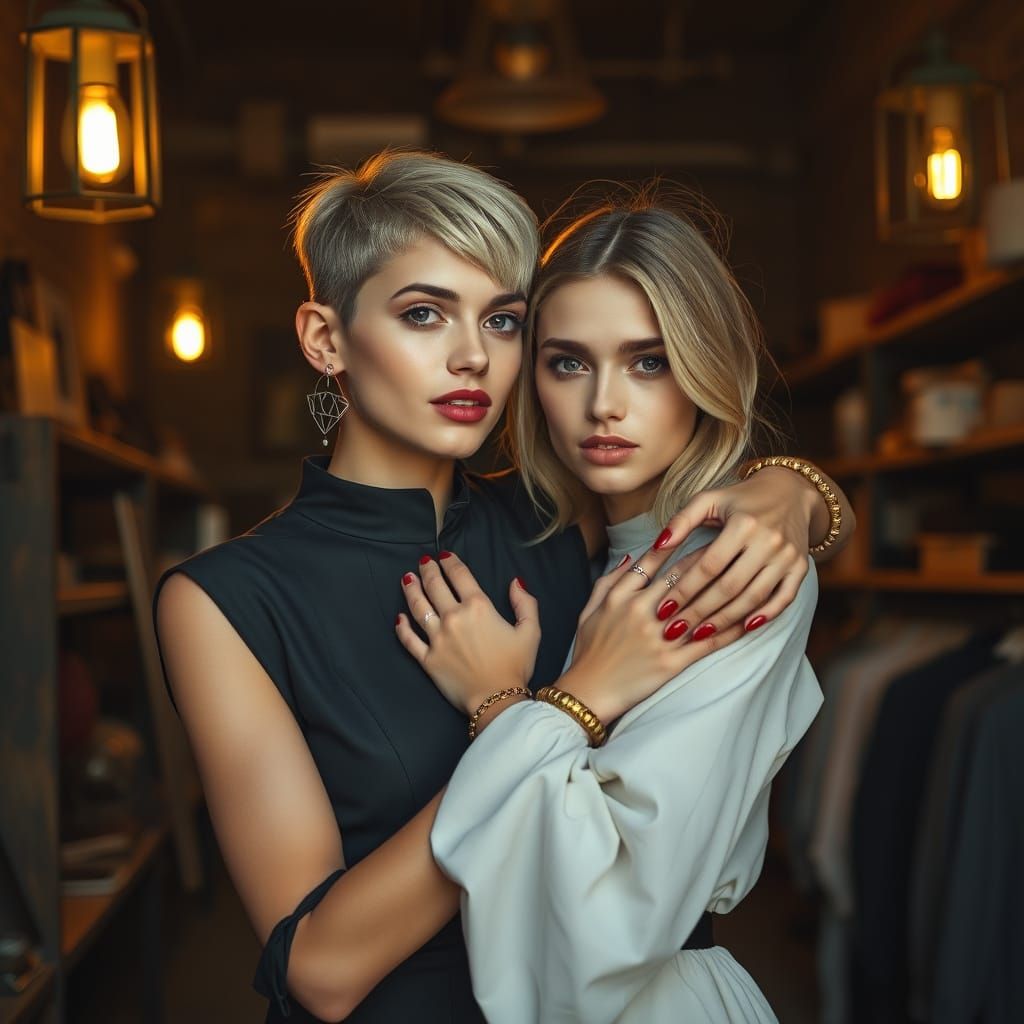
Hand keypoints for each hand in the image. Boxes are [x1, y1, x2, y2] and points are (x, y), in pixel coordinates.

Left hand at [395, 551, 538, 714]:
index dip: (450, 561)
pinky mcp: (427, 659)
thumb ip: (525, 603)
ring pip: (418, 607)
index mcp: (478, 608)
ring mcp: (437, 638)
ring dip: (411, 590)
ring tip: (407, 579)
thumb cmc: (516, 666)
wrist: (497, 700)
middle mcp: (454, 618)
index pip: (459, 575)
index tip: (444, 555)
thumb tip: (515, 582)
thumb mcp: (531, 631)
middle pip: (435, 586)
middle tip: (423, 561)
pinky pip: (409, 640)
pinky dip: (402, 627)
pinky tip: (399, 617)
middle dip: (428, 570)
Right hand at [561, 545, 745, 723]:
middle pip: (682, 577)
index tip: (696, 529)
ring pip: (698, 606)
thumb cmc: (589, 651)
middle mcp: (641, 611)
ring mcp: (658, 637)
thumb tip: (631, 556)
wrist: (588, 693)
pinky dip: (729, 629)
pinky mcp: (671, 662)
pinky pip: (707, 642)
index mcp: (621, 597)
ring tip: (744, 572)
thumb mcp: (589, 610)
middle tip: (729, 543)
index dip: (677, 542)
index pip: (653, 561)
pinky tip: (748, 618)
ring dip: (724, 588)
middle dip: (708, 558)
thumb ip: (609, 581)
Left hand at [643, 467, 818, 638]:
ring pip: (754, 597)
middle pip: (730, 586)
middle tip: (675, 630)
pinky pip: (784, 598)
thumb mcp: (709, 499)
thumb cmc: (740, 498)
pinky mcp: (801, 568)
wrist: (790, 492)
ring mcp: (788, 556)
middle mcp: (769, 540)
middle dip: (700, 611)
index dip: (684, 589)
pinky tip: (743, 628)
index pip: (709, 565)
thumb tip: (658, 545)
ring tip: (700, 634)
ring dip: (726, 620)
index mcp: (743, 523)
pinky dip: (765, 615)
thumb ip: (681, 520)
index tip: (663, 608)